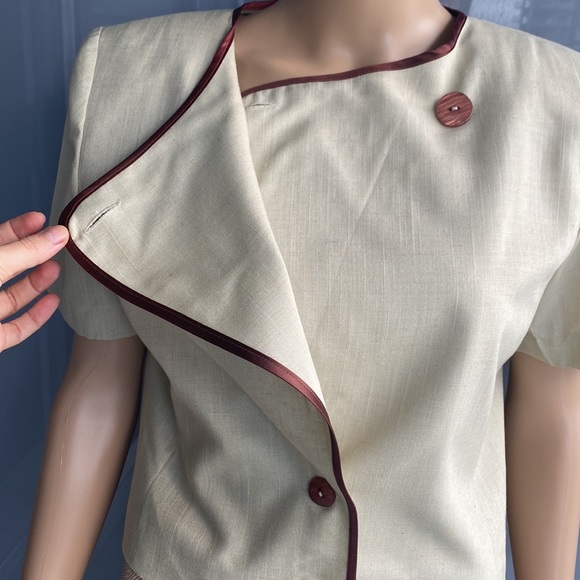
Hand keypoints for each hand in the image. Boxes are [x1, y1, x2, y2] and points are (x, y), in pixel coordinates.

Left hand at [0, 212, 68, 352]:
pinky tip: (53, 302)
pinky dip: (36, 315)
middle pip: (7, 266)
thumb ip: (25, 253)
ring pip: (12, 296)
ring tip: (58, 268)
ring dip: (38, 282)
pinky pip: (16, 327)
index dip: (18, 228)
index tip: (41, 219)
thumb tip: (58, 235)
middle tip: (58, 243)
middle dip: (33, 254)